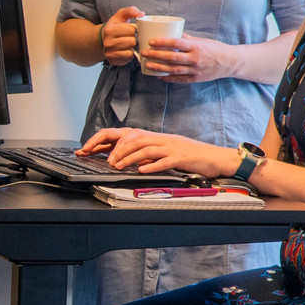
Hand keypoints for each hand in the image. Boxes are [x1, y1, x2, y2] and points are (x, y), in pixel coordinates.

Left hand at [80, 128, 235, 177]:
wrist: (214, 157)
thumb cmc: (188, 156)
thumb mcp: (163, 152)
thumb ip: (145, 153)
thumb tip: (123, 158)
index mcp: (154, 137)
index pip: (125, 134)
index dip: (105, 139)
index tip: (89, 148)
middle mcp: (160, 139)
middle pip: (133, 137)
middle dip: (116, 148)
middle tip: (106, 161)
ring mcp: (171, 147)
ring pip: (145, 148)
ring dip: (129, 157)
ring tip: (118, 166)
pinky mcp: (181, 157)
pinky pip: (164, 160)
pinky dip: (152, 165)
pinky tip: (142, 170)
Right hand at [100, 7, 143, 66]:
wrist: (104, 39)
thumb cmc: (116, 26)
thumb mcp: (121, 16)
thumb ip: (131, 10)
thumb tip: (141, 14)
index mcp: (109, 30)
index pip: (131, 30)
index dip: (133, 29)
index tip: (130, 29)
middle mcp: (107, 42)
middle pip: (132, 41)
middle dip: (133, 38)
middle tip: (129, 37)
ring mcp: (110, 53)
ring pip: (130, 50)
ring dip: (132, 47)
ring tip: (128, 43)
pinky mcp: (113, 61)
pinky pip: (129, 58)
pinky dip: (130, 54)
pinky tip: (126, 50)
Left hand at [142, 34, 236, 83]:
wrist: (229, 62)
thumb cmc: (215, 49)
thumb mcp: (202, 41)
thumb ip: (186, 38)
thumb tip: (171, 32)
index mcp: (196, 47)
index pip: (177, 43)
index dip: (163, 42)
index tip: (151, 41)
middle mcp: (195, 59)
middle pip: (172, 57)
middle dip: (156, 55)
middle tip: (144, 52)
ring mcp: (195, 70)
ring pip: (173, 70)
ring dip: (158, 68)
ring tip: (147, 65)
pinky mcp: (195, 79)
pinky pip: (179, 79)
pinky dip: (168, 78)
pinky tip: (158, 76)